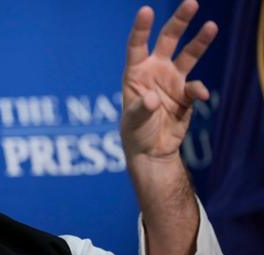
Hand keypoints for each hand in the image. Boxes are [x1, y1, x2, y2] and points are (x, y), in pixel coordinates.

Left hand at [121, 0, 217, 158]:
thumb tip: (152, 98)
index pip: (137, 45)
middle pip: (167, 41)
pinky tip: (200, 96)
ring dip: (199, 42)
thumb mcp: (133, 121)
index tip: (146, 10)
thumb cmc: (135, 133)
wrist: (152, 150)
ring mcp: (171, 81)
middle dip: (179, 22)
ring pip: (188, 55)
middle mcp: (154, 71)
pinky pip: (195, 86)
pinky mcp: (185, 94)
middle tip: (191, 3)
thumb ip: (141, 109)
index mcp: (135, 73)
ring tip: (211, 26)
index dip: (141, 28)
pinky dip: (199, 89)